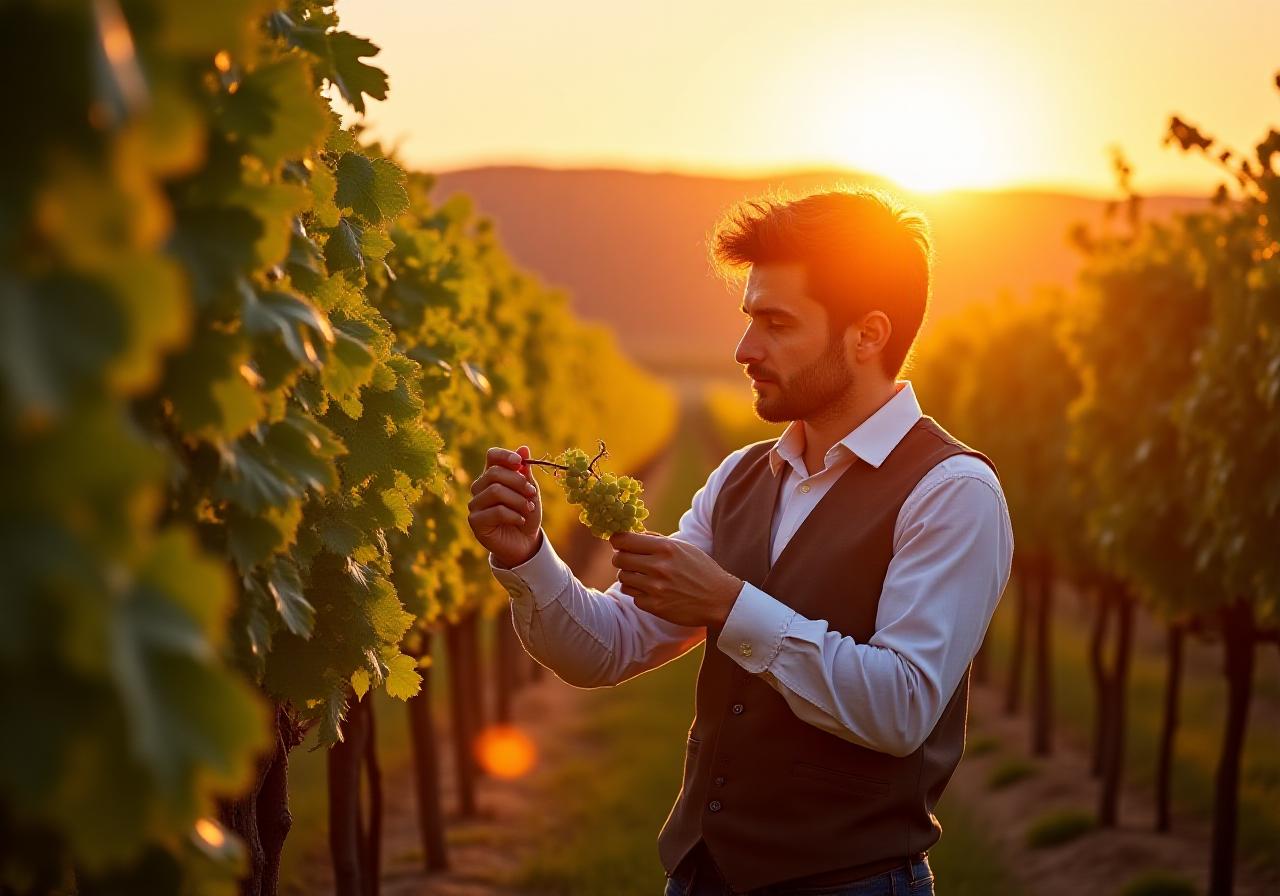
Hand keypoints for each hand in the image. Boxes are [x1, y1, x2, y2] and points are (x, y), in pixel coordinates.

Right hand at [468, 446, 542, 567]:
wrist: (525, 543)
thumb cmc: (526, 514)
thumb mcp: (530, 492)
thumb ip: (525, 472)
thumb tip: (524, 448)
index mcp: (492, 476)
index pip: (492, 456)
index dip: (504, 456)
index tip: (519, 462)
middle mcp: (479, 488)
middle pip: (494, 474)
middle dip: (518, 482)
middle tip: (533, 493)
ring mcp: (475, 505)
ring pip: (495, 491)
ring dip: (518, 500)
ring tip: (529, 509)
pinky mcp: (475, 522)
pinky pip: (496, 511)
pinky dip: (513, 515)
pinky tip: (521, 520)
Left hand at [609, 531, 742, 627]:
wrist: (720, 600)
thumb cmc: (701, 570)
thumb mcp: (683, 547)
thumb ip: (657, 540)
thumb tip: (632, 535)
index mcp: (666, 548)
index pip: (624, 540)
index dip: (618, 541)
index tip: (620, 544)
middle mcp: (659, 567)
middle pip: (618, 559)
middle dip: (621, 559)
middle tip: (630, 561)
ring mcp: (655, 588)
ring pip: (623, 578)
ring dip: (630, 577)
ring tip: (644, 577)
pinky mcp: (655, 606)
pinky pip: (632, 596)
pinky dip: (639, 593)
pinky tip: (652, 591)